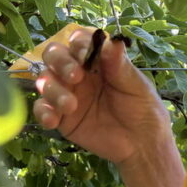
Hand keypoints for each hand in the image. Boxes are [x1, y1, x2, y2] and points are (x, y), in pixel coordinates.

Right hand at [32, 28, 172, 165]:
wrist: (143, 146)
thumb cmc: (144, 111)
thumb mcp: (136, 87)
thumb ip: (120, 66)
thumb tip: (114, 40)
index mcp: (97, 61)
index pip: (79, 41)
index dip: (78, 44)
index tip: (85, 54)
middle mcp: (78, 73)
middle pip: (54, 55)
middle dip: (60, 62)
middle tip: (75, 76)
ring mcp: (67, 93)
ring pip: (45, 80)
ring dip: (53, 90)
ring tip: (71, 106)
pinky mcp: (61, 117)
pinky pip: (42, 109)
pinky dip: (43, 112)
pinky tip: (52, 121)